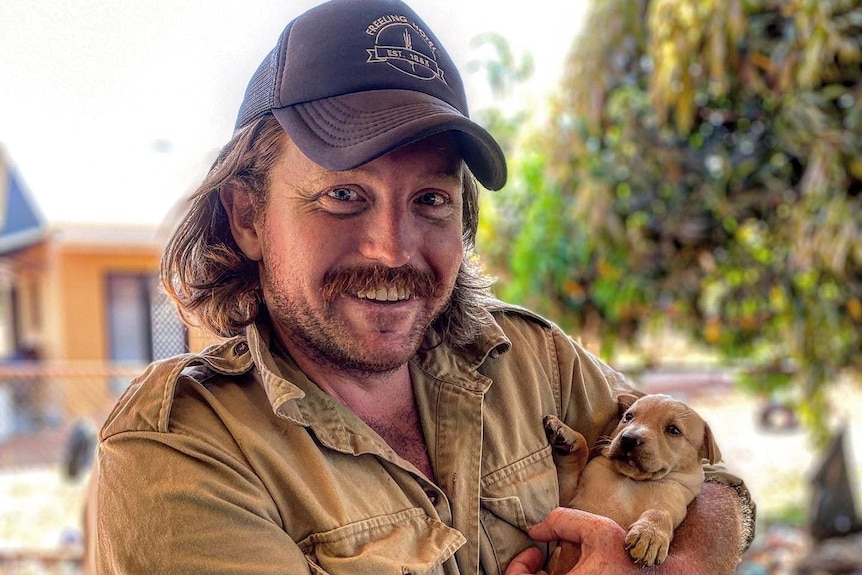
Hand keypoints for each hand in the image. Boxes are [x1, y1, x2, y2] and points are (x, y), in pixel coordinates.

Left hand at [506, 508, 635, 574]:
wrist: (654, 574)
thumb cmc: (626, 554)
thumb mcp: (597, 529)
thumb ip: (561, 521)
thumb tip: (534, 531)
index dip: (518, 567)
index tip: (533, 552)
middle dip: (525, 574)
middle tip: (536, 558)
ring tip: (547, 568)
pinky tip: (565, 573)